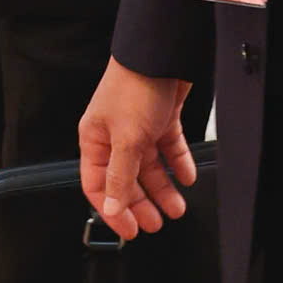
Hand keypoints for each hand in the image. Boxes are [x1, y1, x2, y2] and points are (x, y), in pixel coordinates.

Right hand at [78, 59, 195, 241]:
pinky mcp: (162, 117)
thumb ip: (119, 175)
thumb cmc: (134, 86)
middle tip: (156, 223)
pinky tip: (186, 176)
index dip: (113, 210)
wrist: (163, 51)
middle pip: (126, 179)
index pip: (99, 185)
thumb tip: (110, 208)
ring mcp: (140, 126)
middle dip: (141, 203)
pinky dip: (178, 163)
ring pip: (150, 166)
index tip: (129, 231)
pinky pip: (170, 147)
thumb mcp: (126, 138)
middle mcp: (116, 135)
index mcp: (96, 139)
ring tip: (177, 207)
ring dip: (163, 188)